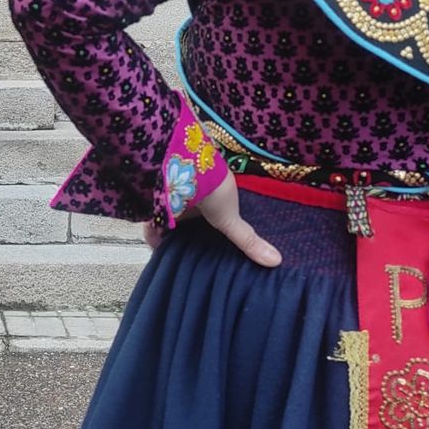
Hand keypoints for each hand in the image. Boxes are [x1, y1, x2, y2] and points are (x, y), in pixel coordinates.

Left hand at [146, 174, 282, 266]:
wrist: (181, 166)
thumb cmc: (211, 188)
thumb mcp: (229, 218)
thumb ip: (246, 240)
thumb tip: (277, 261)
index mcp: (212, 190)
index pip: (211, 213)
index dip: (211, 229)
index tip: (211, 249)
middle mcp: (191, 191)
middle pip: (188, 217)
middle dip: (187, 235)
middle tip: (188, 257)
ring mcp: (170, 193)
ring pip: (169, 218)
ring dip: (169, 235)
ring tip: (172, 256)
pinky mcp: (151, 199)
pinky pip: (151, 219)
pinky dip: (153, 233)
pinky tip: (156, 247)